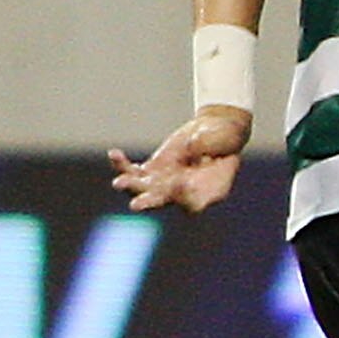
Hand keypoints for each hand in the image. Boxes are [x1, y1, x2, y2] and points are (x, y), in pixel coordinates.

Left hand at [107, 108, 248, 213]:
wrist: (215, 132)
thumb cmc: (225, 138)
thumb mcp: (224, 138)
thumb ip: (209, 145)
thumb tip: (191, 149)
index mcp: (207, 192)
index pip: (192, 202)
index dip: (184, 196)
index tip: (182, 183)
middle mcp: (182, 192)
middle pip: (162, 201)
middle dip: (148, 203)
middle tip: (136, 205)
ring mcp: (164, 182)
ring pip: (143, 189)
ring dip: (130, 187)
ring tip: (118, 183)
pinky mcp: (151, 170)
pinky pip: (132, 171)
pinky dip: (121, 165)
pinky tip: (114, 154)